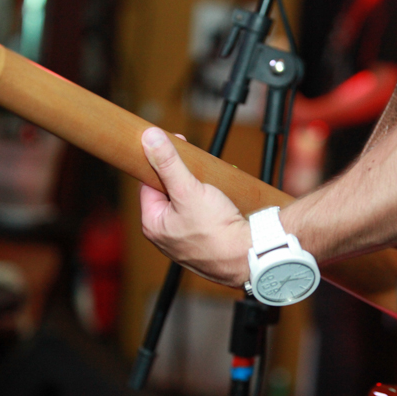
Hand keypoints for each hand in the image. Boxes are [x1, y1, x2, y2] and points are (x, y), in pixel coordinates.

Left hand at [139, 128, 250, 286]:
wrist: (248, 257)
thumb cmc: (216, 230)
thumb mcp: (188, 190)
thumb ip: (169, 163)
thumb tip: (150, 138)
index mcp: (153, 225)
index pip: (148, 184)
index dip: (162, 163)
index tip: (176, 149)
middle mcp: (165, 237)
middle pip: (168, 195)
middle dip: (182, 179)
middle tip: (198, 169)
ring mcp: (184, 243)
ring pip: (185, 207)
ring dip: (196, 193)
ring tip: (210, 187)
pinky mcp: (202, 246)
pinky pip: (199, 220)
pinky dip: (207, 208)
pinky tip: (218, 204)